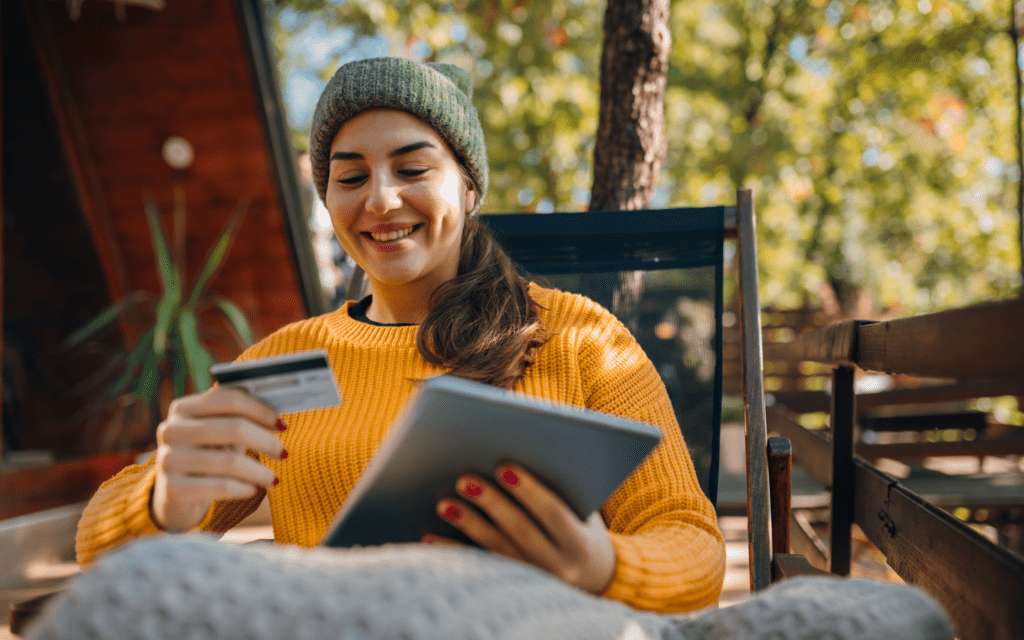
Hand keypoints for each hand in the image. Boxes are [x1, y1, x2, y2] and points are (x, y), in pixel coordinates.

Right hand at [151, 388, 286, 531]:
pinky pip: (220, 486)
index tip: (282, 424)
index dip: (260, 410)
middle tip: (283, 453)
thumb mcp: (219, 432)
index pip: (228, 399)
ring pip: (229, 461)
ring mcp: (168, 459)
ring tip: (273, 478)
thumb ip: (240, 416)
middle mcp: (171, 430)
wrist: (175, 497)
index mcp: (184, 407)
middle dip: (265, 441)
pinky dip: (243, 488)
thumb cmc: (207, 455)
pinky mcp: (172, 488)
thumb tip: (279, 412)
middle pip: (233, 428)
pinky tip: (253, 489)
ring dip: (259, 471)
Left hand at [429, 464, 615, 594]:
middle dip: (492, 503)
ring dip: (468, 524)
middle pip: (521, 532)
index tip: (504, 466)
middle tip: (464, 479)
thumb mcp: (583, 512)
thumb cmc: (581, 526)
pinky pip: (478, 567)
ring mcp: (533, 581)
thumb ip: (560, 491)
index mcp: (580, 544)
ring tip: (444, 504)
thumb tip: (520, 451)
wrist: (592, 577)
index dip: (529, 490)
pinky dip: (453, 551)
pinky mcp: (511, 587)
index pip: (554, 514)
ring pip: (496, 550)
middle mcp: (559, 567)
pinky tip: (431, 537)